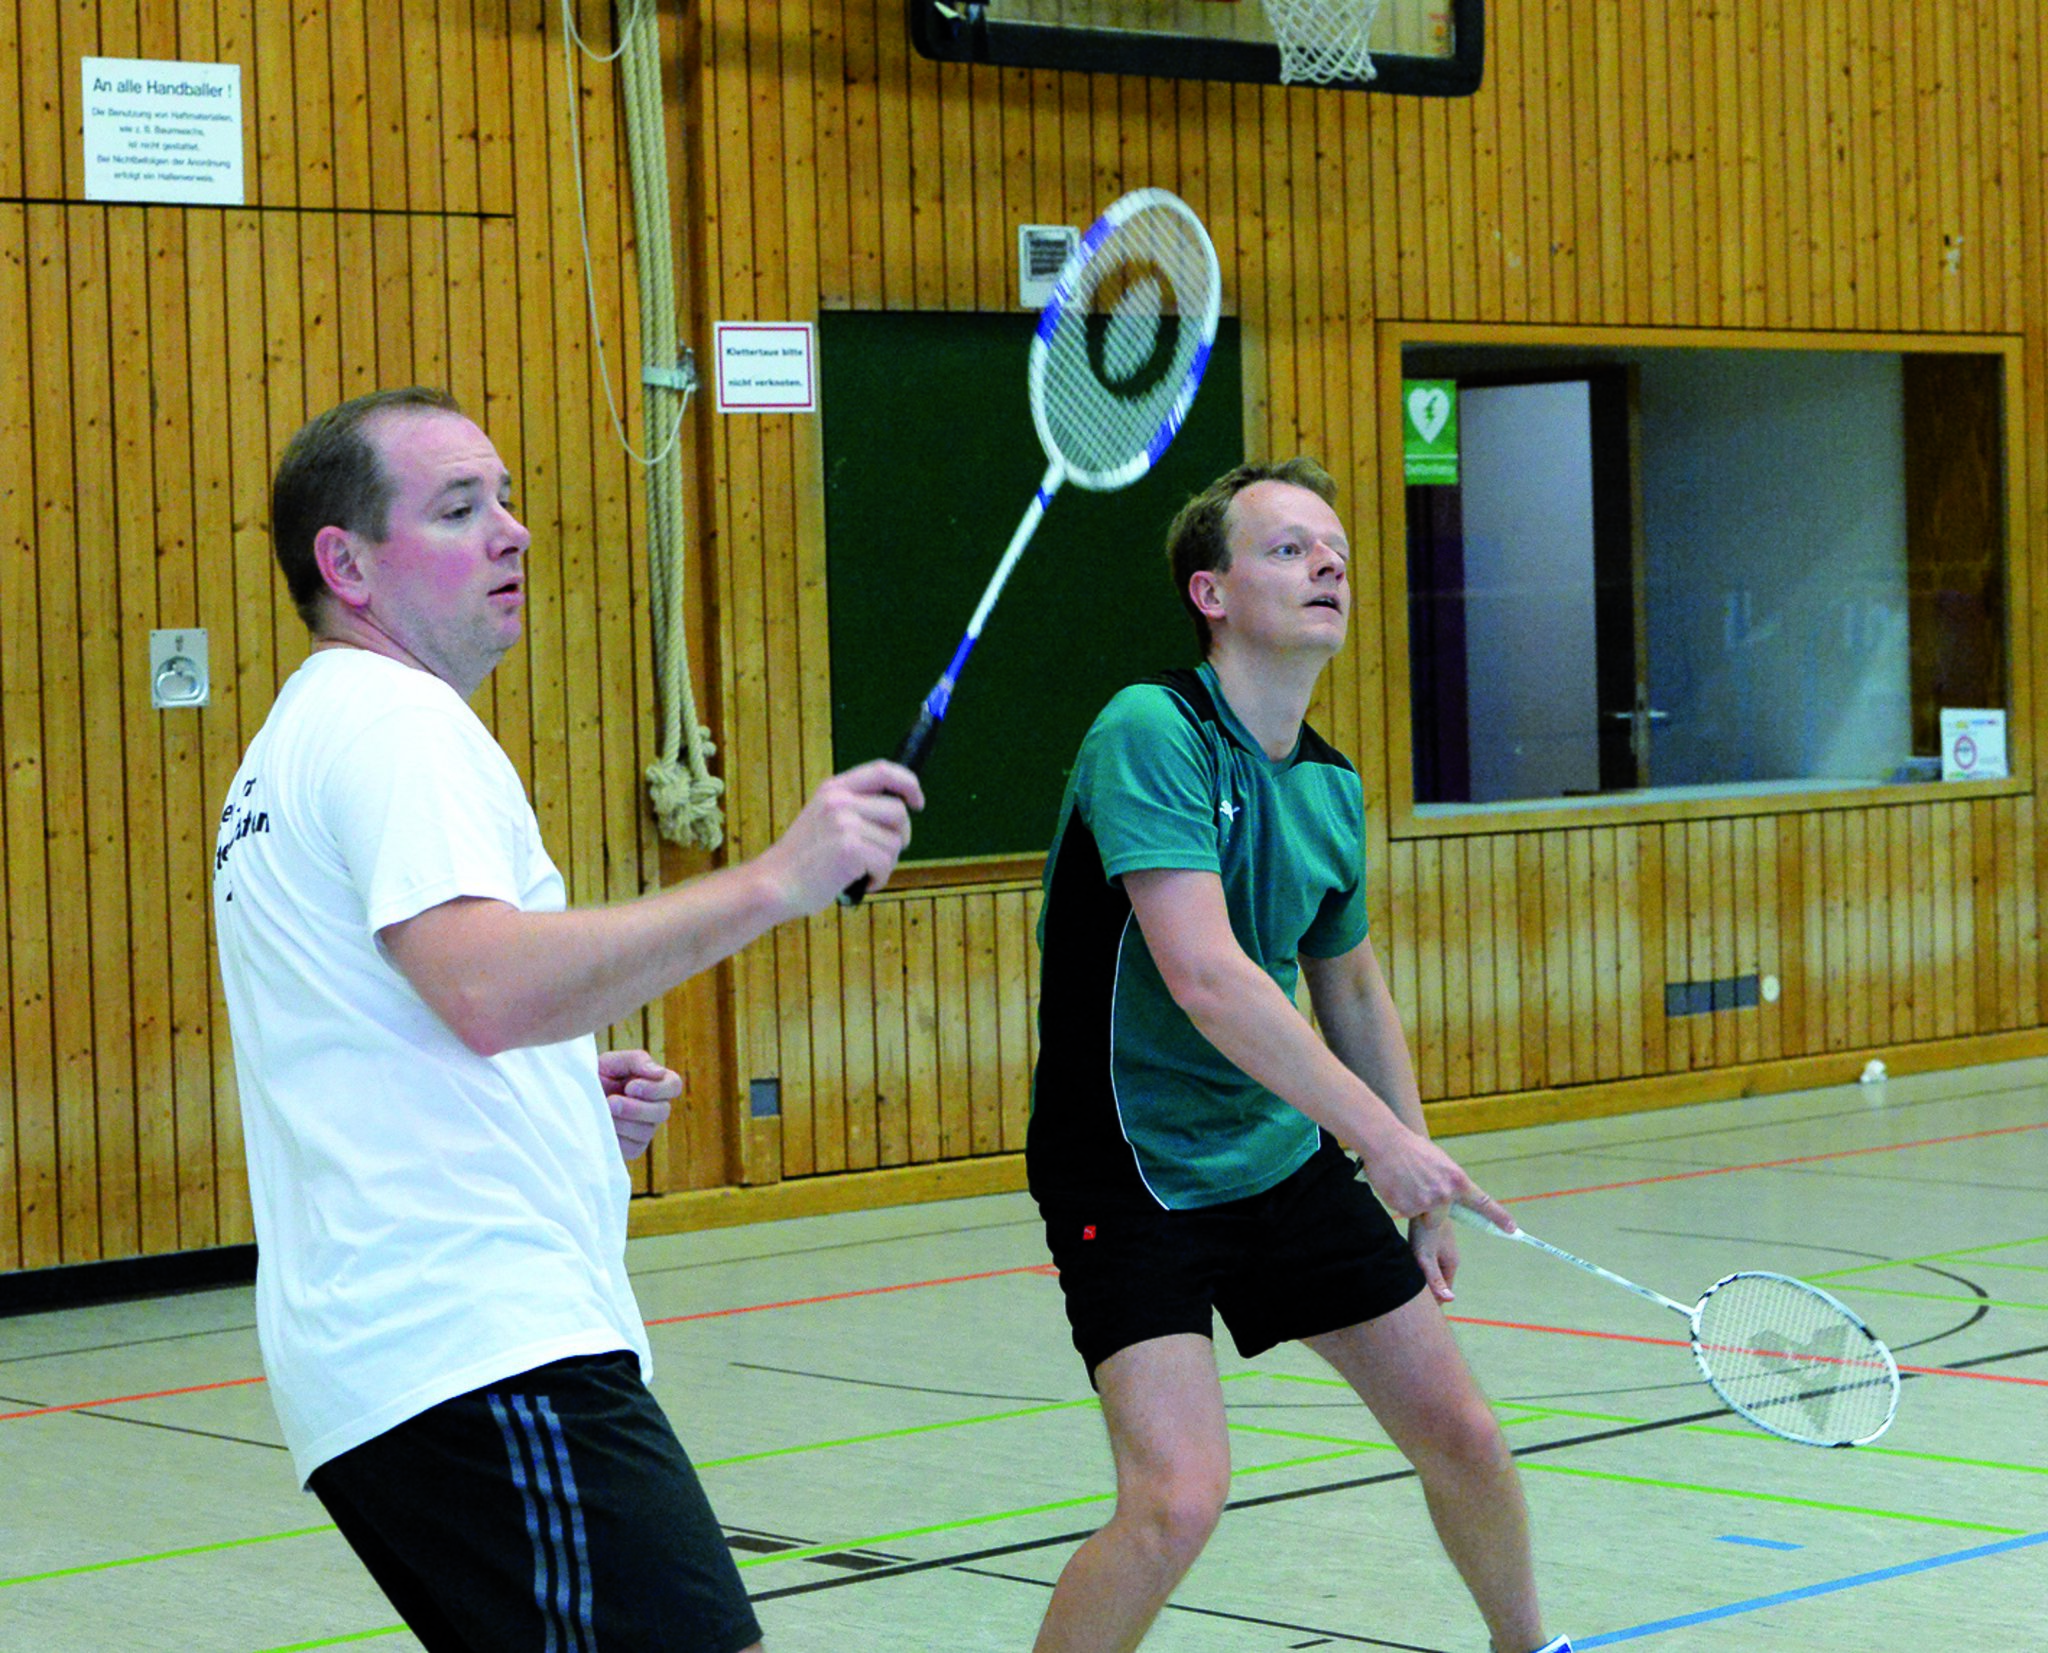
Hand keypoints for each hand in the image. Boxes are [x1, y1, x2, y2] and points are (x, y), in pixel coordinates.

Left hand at [598, 1048, 678, 1161]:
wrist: (571, 1098)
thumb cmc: (595, 1076)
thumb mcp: (612, 1061)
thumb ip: (637, 1060)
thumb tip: (659, 1073)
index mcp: (656, 1083)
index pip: (674, 1086)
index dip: (657, 1089)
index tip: (631, 1086)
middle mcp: (655, 1108)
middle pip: (662, 1112)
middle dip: (636, 1108)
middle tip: (612, 1102)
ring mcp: (645, 1130)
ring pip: (645, 1131)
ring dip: (623, 1122)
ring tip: (604, 1113)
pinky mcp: (632, 1148)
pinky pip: (632, 1147)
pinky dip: (616, 1137)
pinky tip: (603, 1127)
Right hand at [756, 760, 923, 914]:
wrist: (774, 884)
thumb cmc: (802, 860)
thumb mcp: (823, 819)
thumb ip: (855, 809)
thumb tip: (900, 812)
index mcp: (834, 789)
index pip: (883, 771)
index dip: (908, 783)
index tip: (918, 802)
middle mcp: (840, 801)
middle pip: (898, 812)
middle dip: (899, 837)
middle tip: (880, 856)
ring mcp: (845, 823)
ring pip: (895, 842)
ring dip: (885, 864)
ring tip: (859, 871)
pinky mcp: (850, 849)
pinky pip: (886, 864)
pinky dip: (878, 879)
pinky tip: (858, 883)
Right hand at [1353, 1125, 1513, 1233]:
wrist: (1384, 1142)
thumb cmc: (1410, 1147)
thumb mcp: (1438, 1160)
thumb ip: (1448, 1180)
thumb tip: (1451, 1195)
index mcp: (1456, 1179)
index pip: (1483, 1202)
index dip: (1499, 1217)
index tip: (1512, 1229)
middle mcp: (1445, 1194)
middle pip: (1441, 1216)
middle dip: (1430, 1209)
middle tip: (1416, 1187)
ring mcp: (1427, 1203)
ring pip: (1422, 1216)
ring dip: (1414, 1204)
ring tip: (1403, 1182)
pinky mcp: (1408, 1209)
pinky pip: (1407, 1213)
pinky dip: (1400, 1202)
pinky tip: (1395, 1185)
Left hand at [1408, 1207, 1460, 1301]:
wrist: (1423, 1202)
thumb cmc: (1424, 1230)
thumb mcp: (1426, 1257)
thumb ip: (1435, 1279)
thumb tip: (1450, 1300)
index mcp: (1452, 1263)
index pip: (1446, 1290)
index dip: (1433, 1300)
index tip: (1418, 1304)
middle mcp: (1451, 1256)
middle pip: (1440, 1279)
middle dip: (1427, 1288)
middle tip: (1409, 1293)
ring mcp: (1443, 1246)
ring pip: (1434, 1268)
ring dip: (1422, 1275)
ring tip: (1407, 1278)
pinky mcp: (1435, 1239)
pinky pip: (1429, 1258)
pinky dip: (1420, 1263)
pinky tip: (1408, 1262)